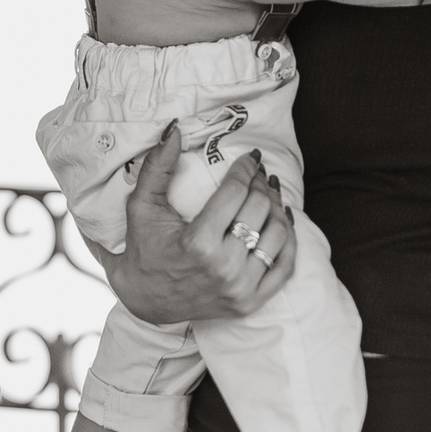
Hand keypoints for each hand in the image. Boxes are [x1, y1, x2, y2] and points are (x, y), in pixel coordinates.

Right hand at [98, 124, 293, 323]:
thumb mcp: (141, 207)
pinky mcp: (251, 302)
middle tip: (258, 172)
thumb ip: (157, 167)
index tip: (251, 156)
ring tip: (270, 191)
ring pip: (277, 235)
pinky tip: (282, 219)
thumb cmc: (143, 250)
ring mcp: (241, 288)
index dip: (246, 168)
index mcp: (198, 243)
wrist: (146, 301)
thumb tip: (174, 129)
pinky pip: (284, 266)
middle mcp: (224, 268)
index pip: (236, 192)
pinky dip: (289, 240)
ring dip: (277, 206)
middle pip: (259, 210)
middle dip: (261, 184)